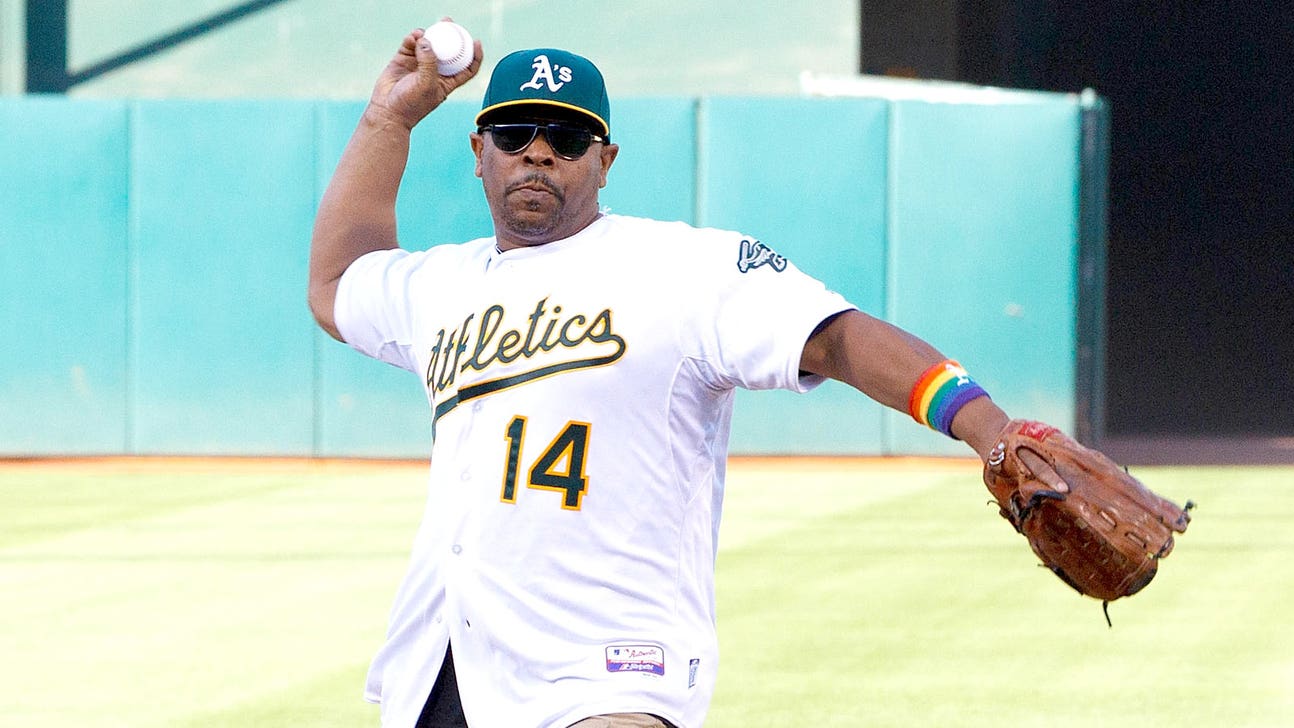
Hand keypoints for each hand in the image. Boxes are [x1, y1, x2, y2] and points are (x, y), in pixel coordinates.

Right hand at [367, 21, 483, 129]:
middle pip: (447, 50)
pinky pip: (411, 44)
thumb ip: (429, 62)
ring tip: (422, 33)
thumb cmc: (411, 104)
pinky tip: (412, 37)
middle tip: (448, 22)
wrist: (388, 110)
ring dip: (427, 35)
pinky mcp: (404, 59)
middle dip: (449, 35)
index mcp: (447, 81)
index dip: (474, 55)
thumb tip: (426, 40)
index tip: (476, 42)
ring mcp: (419, 64)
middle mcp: (434, 71)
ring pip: (428, 44)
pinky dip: (412, 38)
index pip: (466, 68)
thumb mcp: (427, 84)